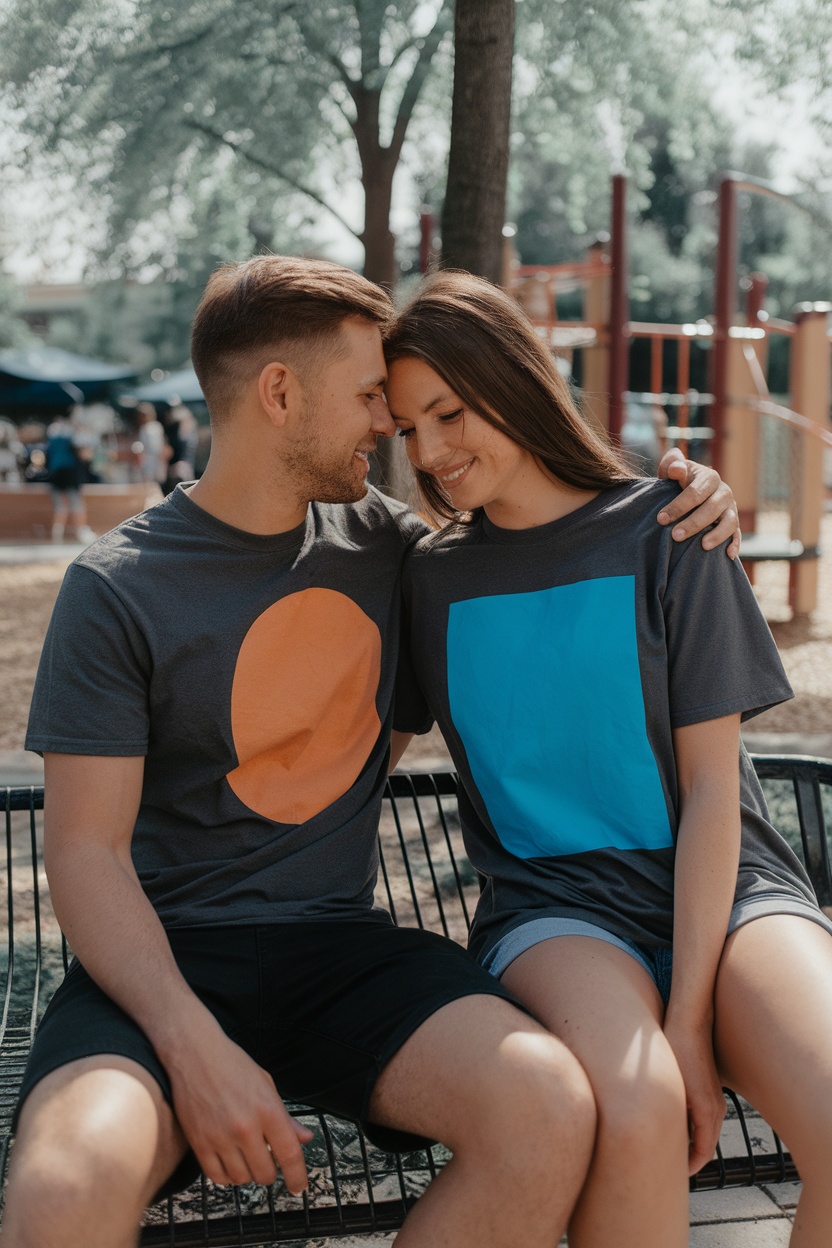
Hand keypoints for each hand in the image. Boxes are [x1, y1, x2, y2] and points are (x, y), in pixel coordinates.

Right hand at [166, 1016, 313, 1191]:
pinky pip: (217, 1177)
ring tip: (246, 1155)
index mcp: (267, 1110)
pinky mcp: (199, 1143)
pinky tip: (229, 1162)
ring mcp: (221, 1137)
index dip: (298, 1176)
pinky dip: (226, 1176)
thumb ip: (285, 1117)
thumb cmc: (232, 1064)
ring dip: (248, 1173)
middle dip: (270, 1172)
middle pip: (265, 1173)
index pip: (290, 1154)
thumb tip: (305, 1139)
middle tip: (266, 1159)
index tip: (299, 1187)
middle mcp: (245, 1127)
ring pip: (241, 1179)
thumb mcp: (266, 1084)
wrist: (194, 1053)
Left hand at [656, 449, 740, 558]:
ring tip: (702, 546)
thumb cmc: (678, 480)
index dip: (678, 505)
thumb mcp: (673, 469)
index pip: (695, 492)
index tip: (661, 519)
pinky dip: (735, 544)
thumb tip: (676, 469)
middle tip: (675, 536)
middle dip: (693, 523)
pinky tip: (728, 555)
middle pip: (712, 508)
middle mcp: (723, 492)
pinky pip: (737, 533)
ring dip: (717, 534)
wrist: (692, 490)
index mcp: (709, 477)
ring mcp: (730, 508)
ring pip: (729, 521)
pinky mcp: (734, 523)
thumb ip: (672, 464)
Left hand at [664, 1017, 725, 1175]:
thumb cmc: (677, 1048)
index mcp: (708, 1111)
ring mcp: (714, 1097)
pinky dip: (693, 1127)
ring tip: (671, 1150)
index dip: (689, 1167)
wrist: (690, 1021)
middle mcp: (716, 1107)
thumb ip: (673, 1112)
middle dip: (690, 1159)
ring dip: (692, 1143)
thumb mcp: (672, 1084)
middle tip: (671, 1168)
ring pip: (705, 1131)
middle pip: (705, 1145)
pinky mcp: (710, 1087)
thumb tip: (665, 1135)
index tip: (675, 1177)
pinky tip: (675, 1123)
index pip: (702, 1152)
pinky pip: (704, 1117)